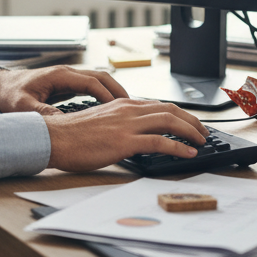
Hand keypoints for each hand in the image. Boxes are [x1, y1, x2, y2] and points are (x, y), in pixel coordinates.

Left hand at [0, 65, 128, 114]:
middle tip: (133, 107)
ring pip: (98, 81)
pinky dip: (103, 96)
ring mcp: (67, 78)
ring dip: (113, 93)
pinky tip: (110, 109)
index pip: (91, 82)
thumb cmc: (10, 94)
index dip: (107, 94)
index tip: (120, 107)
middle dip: (117, 90)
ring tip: (128, 109)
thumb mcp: (24, 106)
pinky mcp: (66, 85)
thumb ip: (42, 114)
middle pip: (100, 77)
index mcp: (59, 76)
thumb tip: (61, 125)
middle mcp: (66, 74)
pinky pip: (91, 88)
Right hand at [44, 98, 208, 172]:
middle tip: (203, 132)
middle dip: (191, 120)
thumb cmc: (72, 134)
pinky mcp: (125, 141)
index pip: (159, 105)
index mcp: (123, 104)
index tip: (189, 123)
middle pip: (170, 110)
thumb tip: (134, 135)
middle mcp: (128, 109)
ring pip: (170, 121)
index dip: (179, 114)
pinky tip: (188, 153)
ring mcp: (127, 124)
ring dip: (190, 131)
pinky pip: (160, 141)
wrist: (53, 137)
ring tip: (202, 141)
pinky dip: (178, 147)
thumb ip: (119, 123)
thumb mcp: (101, 122)